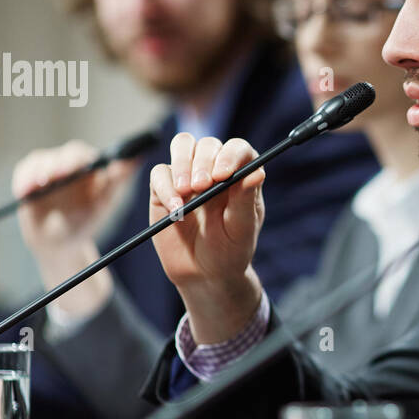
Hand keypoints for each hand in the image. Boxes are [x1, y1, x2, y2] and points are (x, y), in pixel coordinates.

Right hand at [11, 140, 137, 317]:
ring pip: (41, 161)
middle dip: (59, 164)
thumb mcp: (104, 203)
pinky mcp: (28, 177)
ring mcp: (47, 168)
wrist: (60, 242)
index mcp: (89, 166)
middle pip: (62, 156)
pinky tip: (24, 192)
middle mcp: (68, 162)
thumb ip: (118, 180)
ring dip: (38, 172)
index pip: (84, 155)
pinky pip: (24, 173)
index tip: (77, 169)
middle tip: (57, 176)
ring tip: (38, 184)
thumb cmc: (86, 221)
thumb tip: (136, 159)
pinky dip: (23, 181)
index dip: (79, 160)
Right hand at [148, 133, 265, 343]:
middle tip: (201, 186)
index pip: (238, 149)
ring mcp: (188, 175)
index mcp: (242, 175)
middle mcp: (215, 168)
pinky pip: (159, 173)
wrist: (204, 274)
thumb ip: (245, 200)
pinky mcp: (164, 188)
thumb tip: (258, 171)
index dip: (230, 155)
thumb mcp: (241, 229)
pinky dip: (165, 186)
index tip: (223, 175)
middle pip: (207, 144)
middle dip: (203, 161)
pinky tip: (174, 209)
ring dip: (182, 164)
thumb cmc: (230, 250)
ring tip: (186, 191)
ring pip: (182, 146)